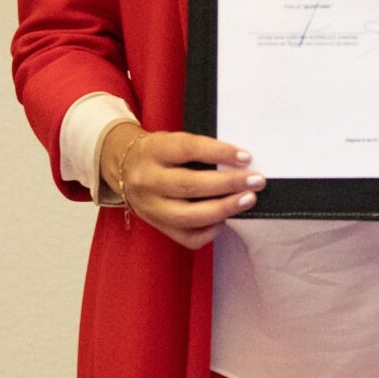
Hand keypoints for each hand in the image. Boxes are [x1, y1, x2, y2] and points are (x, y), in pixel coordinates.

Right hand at [100, 122, 263, 250]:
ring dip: (224, 209)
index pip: (189, 149)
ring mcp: (150, 207)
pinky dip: (210, 231)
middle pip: (190, 185)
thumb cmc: (158, 152)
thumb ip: (198, 150)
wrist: (123, 166)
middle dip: (228, 184)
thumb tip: (240, 163)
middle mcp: (148, 180)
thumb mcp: (172, 140)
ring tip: (248, 200)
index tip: (246, 157)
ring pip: (189, 215)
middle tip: (256, 181)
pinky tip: (224, 220)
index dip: (219, 153)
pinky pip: (186, 237)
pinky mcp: (156, 225)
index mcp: (154, 151)